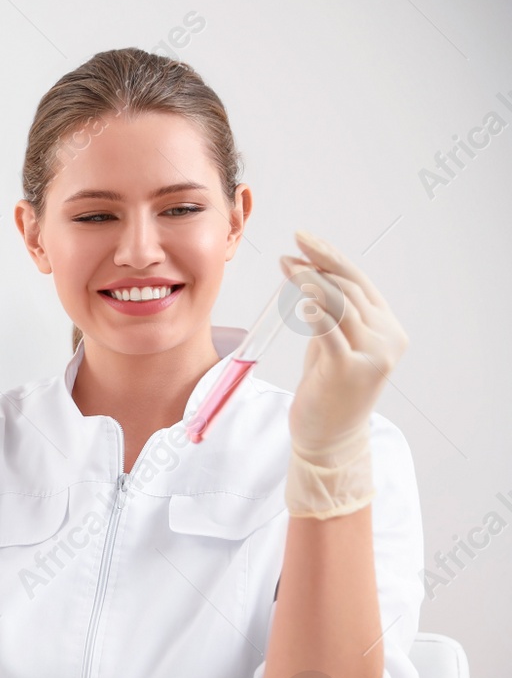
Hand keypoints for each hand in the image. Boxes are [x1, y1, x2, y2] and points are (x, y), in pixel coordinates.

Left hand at [281, 230, 408, 463]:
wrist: (329, 437)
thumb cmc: (328, 389)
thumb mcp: (333, 345)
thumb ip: (330, 314)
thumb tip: (309, 274)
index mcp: (387, 328)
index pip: (358, 282)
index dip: (330, 258)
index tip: (304, 240)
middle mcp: (387, 338)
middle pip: (350, 288)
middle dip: (318, 264)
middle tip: (291, 250)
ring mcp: (372, 354)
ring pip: (341, 304)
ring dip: (312, 283)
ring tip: (289, 269)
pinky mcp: (349, 369)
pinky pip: (330, 332)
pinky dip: (315, 312)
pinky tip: (300, 302)